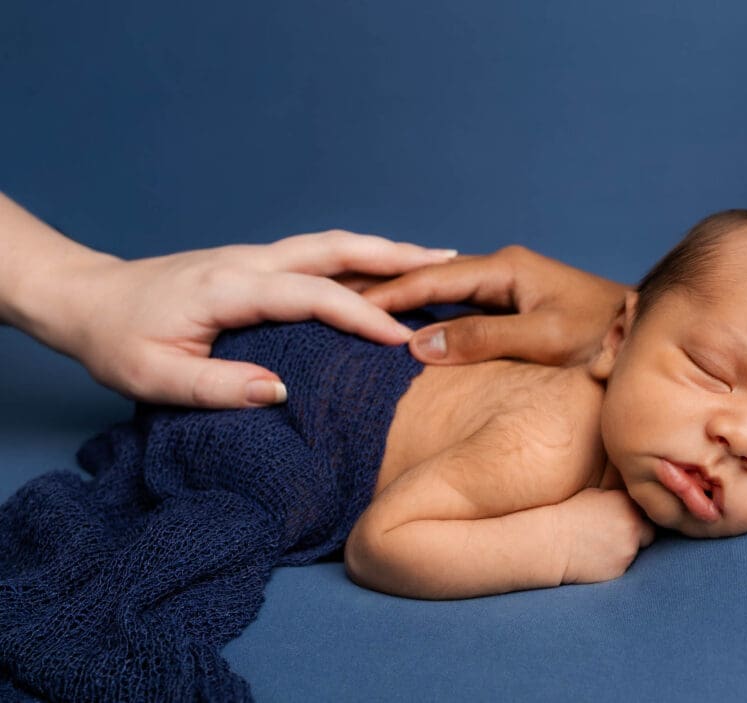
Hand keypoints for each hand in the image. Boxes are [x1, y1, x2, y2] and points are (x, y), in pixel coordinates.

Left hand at [34, 230, 455, 407]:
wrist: (88, 298)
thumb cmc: (119, 340)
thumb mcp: (155, 377)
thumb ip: (218, 387)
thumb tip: (283, 392)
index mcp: (231, 286)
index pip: (313, 295)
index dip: (362, 315)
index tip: (404, 340)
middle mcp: (249, 261)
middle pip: (335, 249)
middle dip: (396, 255)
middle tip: (449, 263)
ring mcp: (253, 258)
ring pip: (330, 246)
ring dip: (384, 250)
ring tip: (433, 259)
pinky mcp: (253, 265)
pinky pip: (317, 256)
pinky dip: (359, 259)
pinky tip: (381, 272)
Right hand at [362, 245, 630, 365]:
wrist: (645, 340)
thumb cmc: (605, 338)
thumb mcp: (544, 339)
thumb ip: (483, 339)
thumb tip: (419, 345)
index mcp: (506, 268)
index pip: (433, 279)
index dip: (390, 293)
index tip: (347, 303)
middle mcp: (503, 271)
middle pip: (431, 281)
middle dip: (386, 290)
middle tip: (335, 300)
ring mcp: (509, 288)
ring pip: (444, 295)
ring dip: (406, 304)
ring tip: (360, 314)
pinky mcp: (515, 309)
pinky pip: (461, 310)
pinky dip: (431, 318)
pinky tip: (410, 331)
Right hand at [556, 488, 655, 584]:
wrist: (551, 542)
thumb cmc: (568, 515)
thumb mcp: (594, 495)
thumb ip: (619, 500)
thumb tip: (633, 505)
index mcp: (626, 502)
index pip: (645, 510)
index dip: (636, 516)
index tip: (623, 519)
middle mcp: (633, 525)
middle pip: (649, 532)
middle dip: (638, 534)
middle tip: (616, 535)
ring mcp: (628, 549)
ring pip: (637, 551)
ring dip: (625, 549)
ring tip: (601, 546)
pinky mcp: (621, 569)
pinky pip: (625, 566)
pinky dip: (615, 563)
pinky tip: (597, 557)